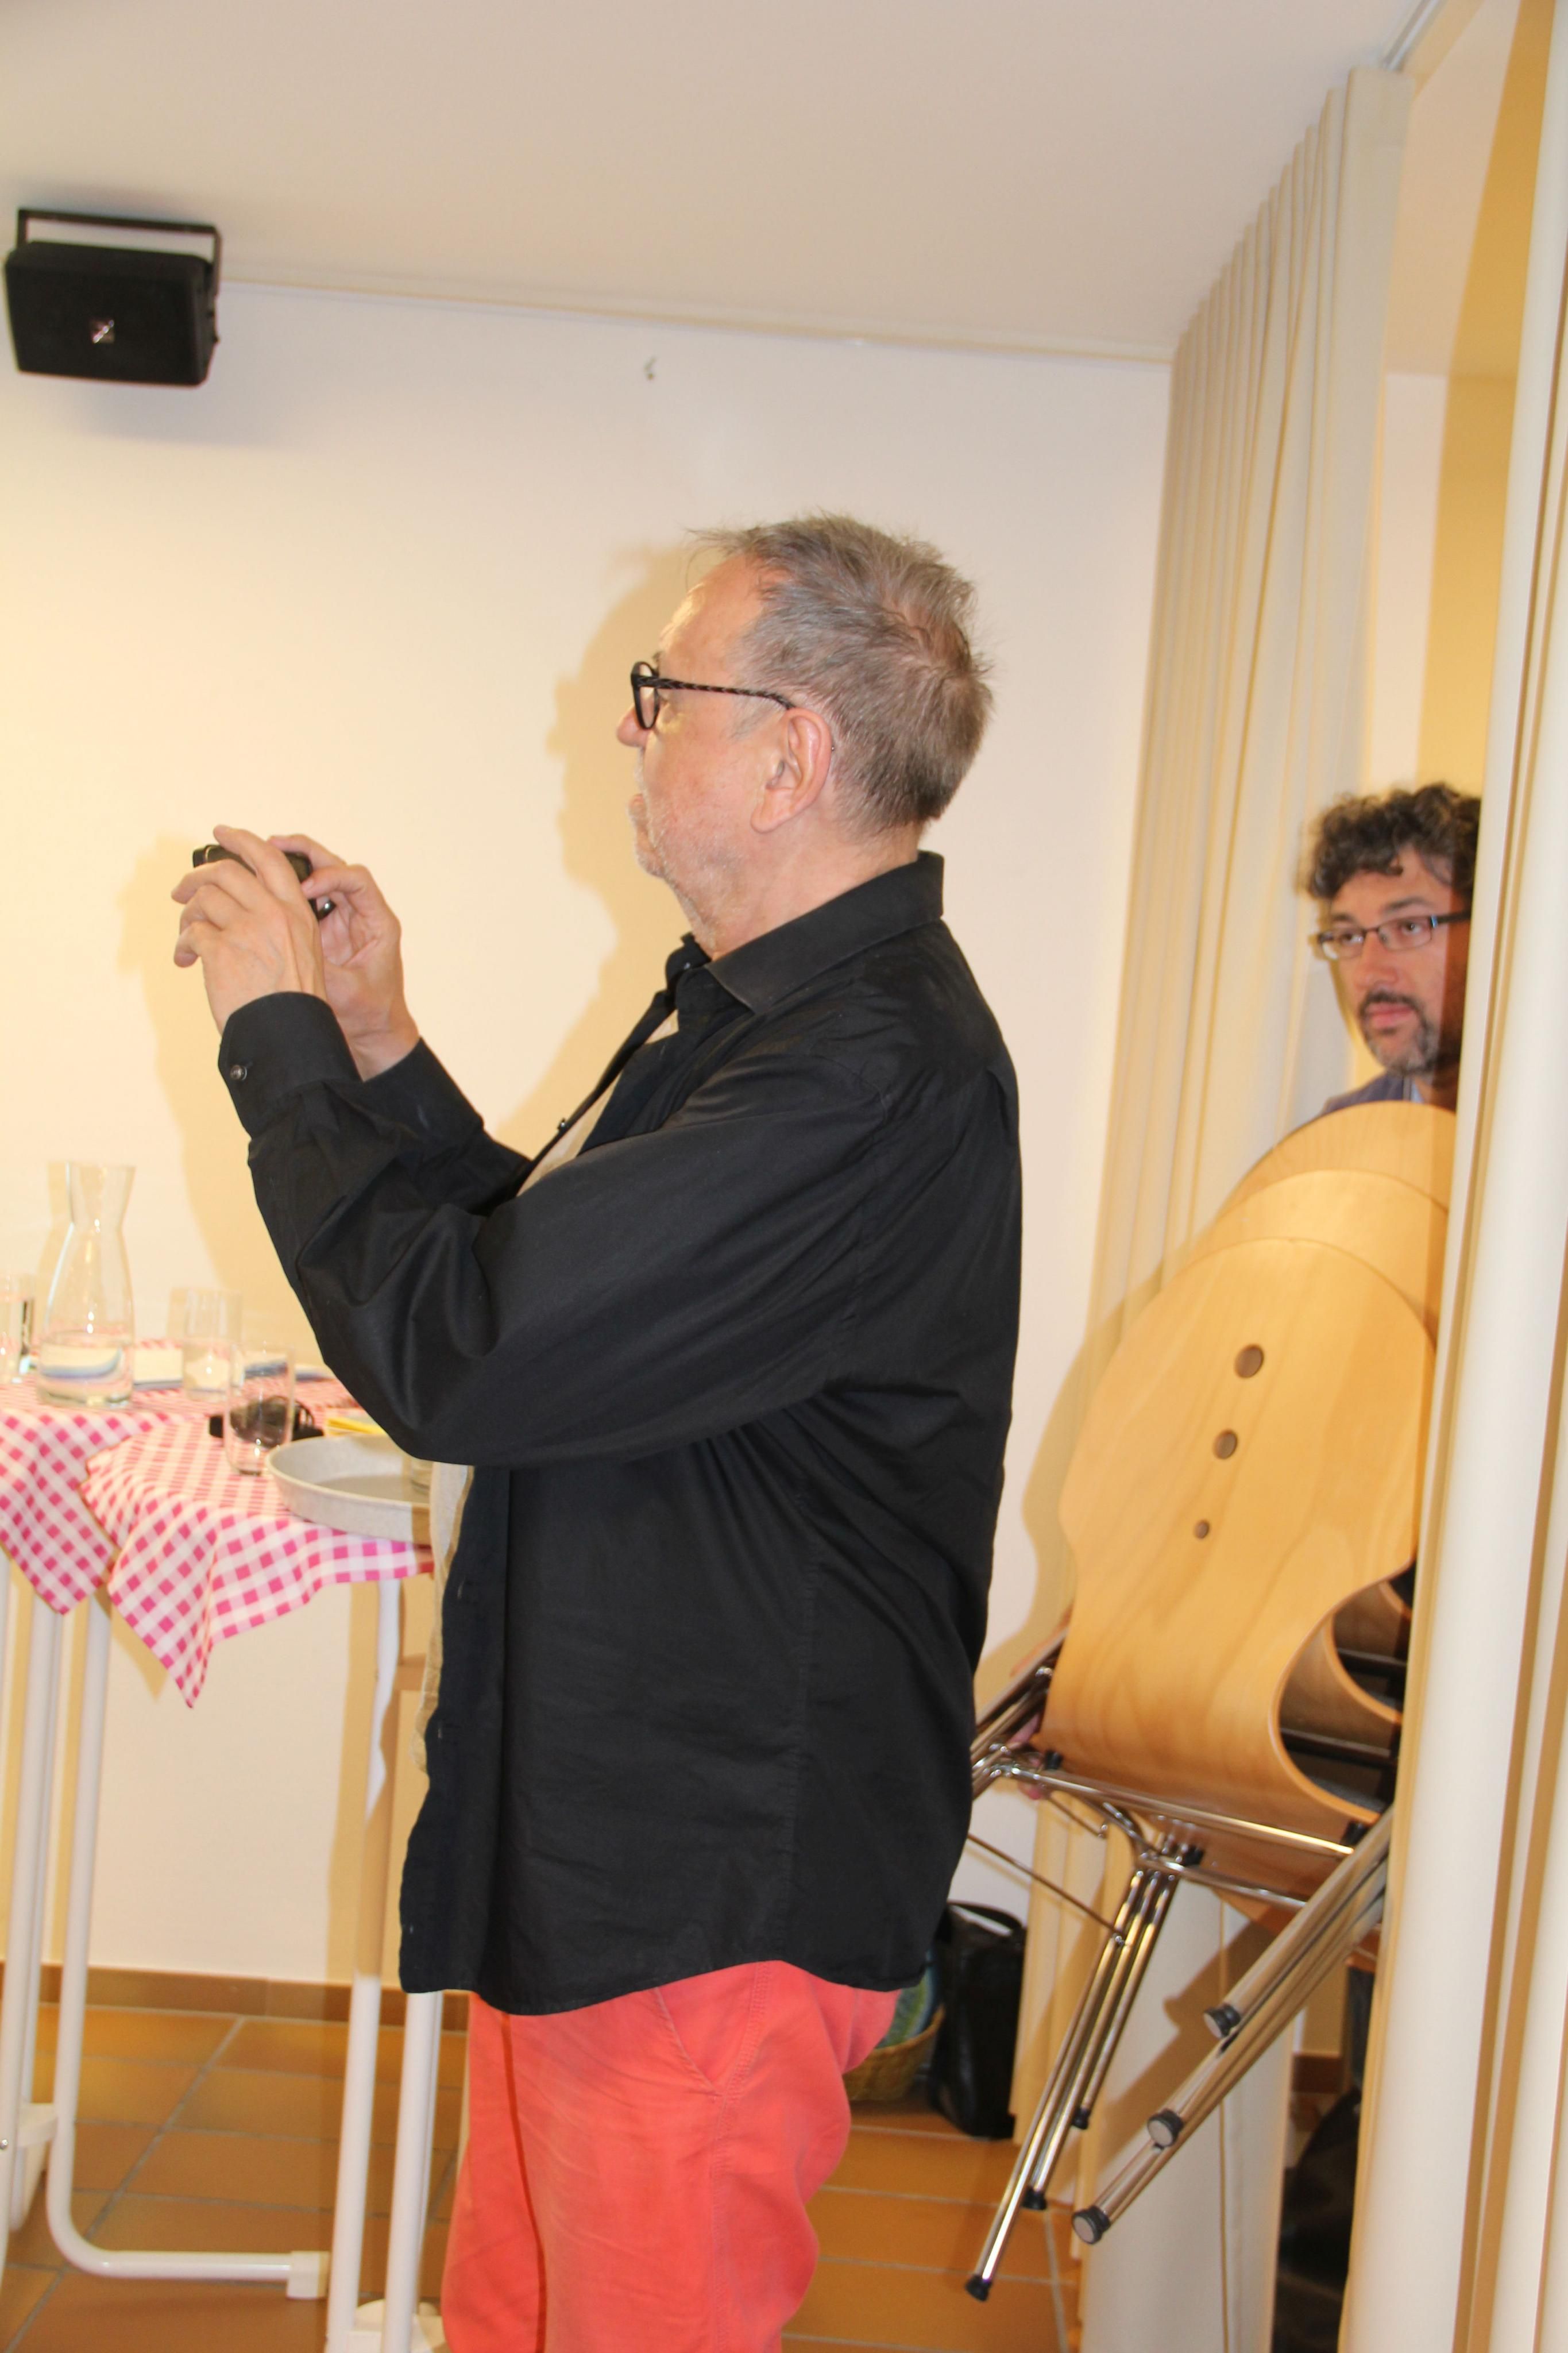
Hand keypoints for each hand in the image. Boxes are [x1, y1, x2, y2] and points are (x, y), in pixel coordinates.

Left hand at [172, 826, 330, 1033]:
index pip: (269, 858)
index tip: (221, 833)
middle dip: (196, 876)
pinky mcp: (220, 950)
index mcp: (296, 912)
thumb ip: (278, 923)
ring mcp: (246, 930)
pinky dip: (182, 946)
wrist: (285, 1034)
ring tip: (187, 938)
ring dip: (187, 916)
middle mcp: (272, 914)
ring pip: (203, 899)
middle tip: (181, 890)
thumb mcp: (302, 952)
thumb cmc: (292, 1002)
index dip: (242, 840)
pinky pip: (190, 933)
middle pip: (226, 871)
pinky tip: (187, 962)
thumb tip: (236, 904)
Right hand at [265, 833, 418, 1076]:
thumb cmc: (369, 1013)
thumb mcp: (346, 993)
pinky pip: (302, 894)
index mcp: (377, 922)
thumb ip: (323, 968)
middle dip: (303, 852)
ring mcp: (340, 916)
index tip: (305, 890)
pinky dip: (281, 884)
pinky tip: (255, 881)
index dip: (330, 878)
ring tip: (258, 851)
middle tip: (271, 844)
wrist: (372, 1030)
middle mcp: (359, 912)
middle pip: (333, 866)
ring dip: (289, 862)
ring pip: (315, 874)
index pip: (356, 881)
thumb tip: (291, 944)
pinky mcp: (322, 925)